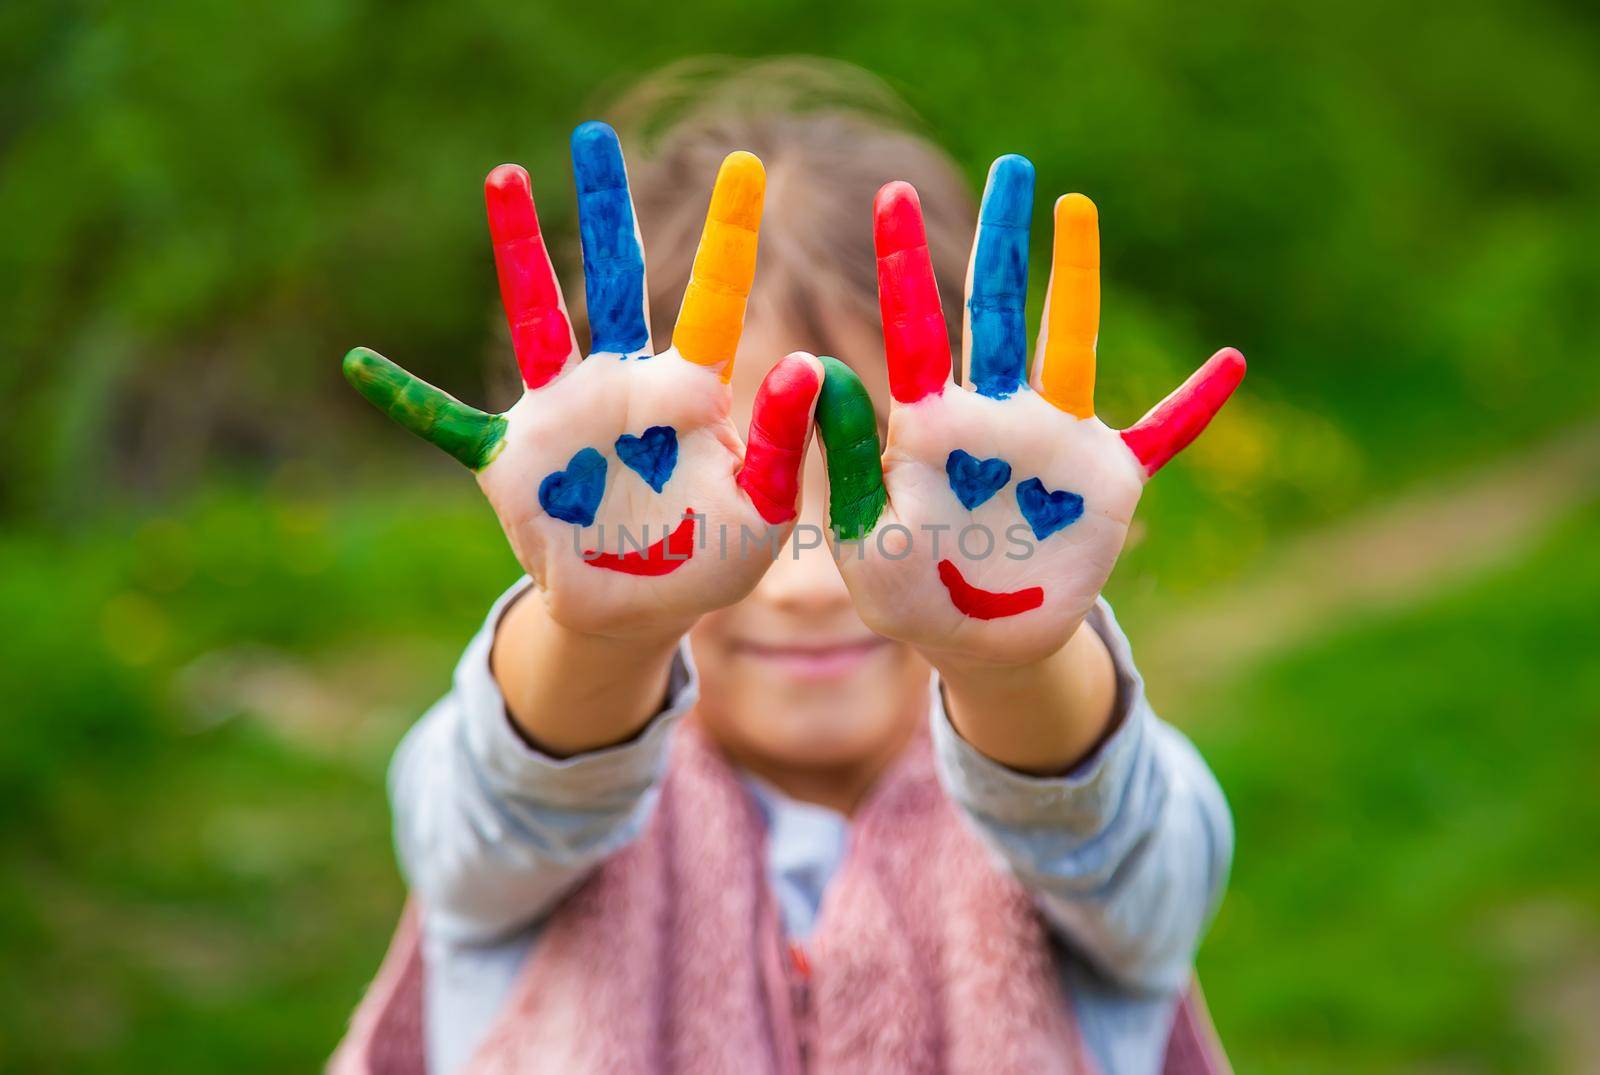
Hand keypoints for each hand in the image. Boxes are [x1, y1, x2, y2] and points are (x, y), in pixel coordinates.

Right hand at [344, 122, 822, 642]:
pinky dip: (407, 398)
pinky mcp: (512, 459)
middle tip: (597, 135)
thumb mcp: (763, 508)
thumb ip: (781, 442)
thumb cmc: (712, 557)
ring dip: (521, 251)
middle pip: (615, 280)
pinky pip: (449, 423)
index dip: (728, 236)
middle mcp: (622, 384)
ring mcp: (562, 415)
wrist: (644, 610)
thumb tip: (806, 364)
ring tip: (506, 176)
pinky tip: (359, 365)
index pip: (712, 301)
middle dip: (608, 207)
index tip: (747, 163)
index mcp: (688, 393)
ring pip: (537, 320)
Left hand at [816, 156, 1244, 667]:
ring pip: (1072, 347)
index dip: (905, 263)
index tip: (891, 195)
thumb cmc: (907, 593)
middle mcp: (995, 415)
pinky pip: (1162, 435)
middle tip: (1012, 168)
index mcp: (930, 425)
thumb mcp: (864, 535)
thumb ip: (843, 458)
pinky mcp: (1104, 482)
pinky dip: (1195, 406)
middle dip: (1003, 238)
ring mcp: (1054, 443)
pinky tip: (1232, 363)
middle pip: (998, 310)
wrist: (975, 644)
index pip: (914, 328)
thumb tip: (812, 367)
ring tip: (1077, 211)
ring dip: (1077, 283)